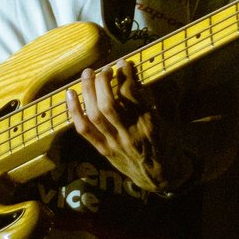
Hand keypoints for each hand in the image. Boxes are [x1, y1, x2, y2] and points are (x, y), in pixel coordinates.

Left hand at [66, 60, 192, 193]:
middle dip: (103, 81)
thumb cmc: (167, 144)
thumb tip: (135, 73)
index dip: (125, 74)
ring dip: (88, 91)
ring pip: (94, 114)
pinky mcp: (104, 150)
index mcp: (149, 124)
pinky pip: (84, 130)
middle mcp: (130, 134)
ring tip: (88, 73)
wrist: (160, 177)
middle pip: (108, 104)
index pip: (132, 94)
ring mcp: (114, 144)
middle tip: (105, 68)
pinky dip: (74, 111)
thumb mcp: (167, 119)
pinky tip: (70, 93)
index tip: (122, 62)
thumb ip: (154, 97)